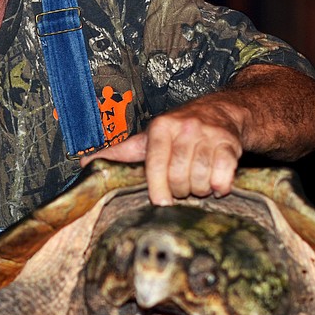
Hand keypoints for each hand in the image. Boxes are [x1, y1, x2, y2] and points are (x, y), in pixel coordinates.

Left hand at [80, 102, 242, 204]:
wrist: (221, 111)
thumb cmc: (179, 130)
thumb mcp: (148, 138)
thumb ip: (119, 154)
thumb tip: (84, 165)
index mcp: (161, 128)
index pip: (155, 165)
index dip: (158, 188)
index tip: (160, 203)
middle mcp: (185, 128)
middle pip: (178, 177)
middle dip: (179, 190)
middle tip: (181, 188)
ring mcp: (210, 135)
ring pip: (200, 179)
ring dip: (199, 190)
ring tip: (197, 185)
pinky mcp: (230, 144)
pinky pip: (223, 177)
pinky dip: (220, 187)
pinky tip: (216, 184)